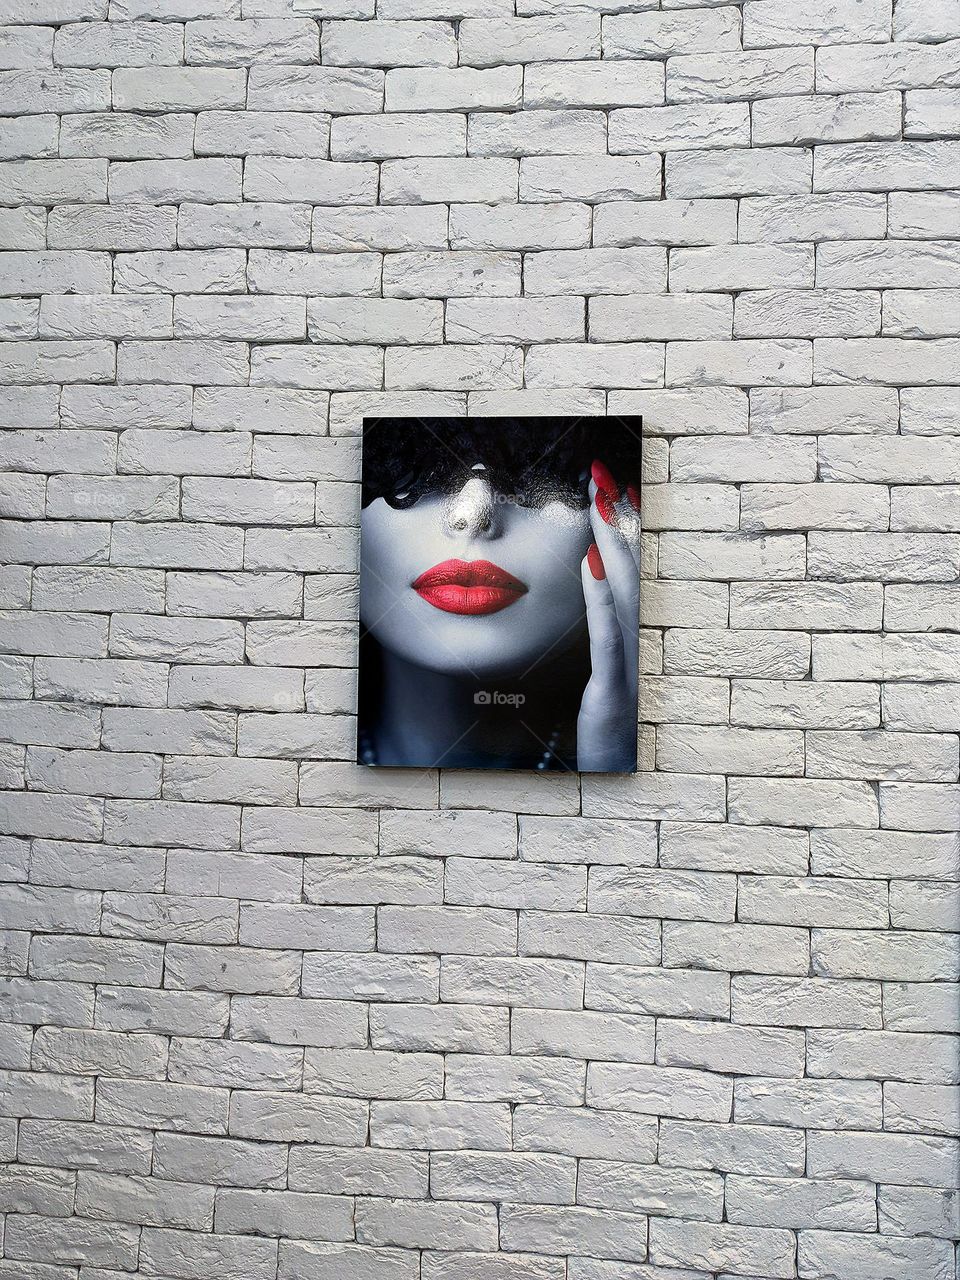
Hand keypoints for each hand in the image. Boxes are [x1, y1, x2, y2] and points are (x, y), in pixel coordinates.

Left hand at [576, 461, 640, 771]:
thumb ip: (593, 633)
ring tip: (597, 502)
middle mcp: (634, 641)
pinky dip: (601, 597)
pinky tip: (588, 564)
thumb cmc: (600, 727)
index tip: (609, 485)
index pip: (623, 569)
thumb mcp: (594, 671)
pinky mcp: (612, 686)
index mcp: (625, 634)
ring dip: (610, 543)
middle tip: (601, 473)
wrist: (611, 775)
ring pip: (622, 591)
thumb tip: (581, 590)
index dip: (620, 526)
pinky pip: (608, 634)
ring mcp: (628, 663)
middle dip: (614, 519)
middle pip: (627, 569)